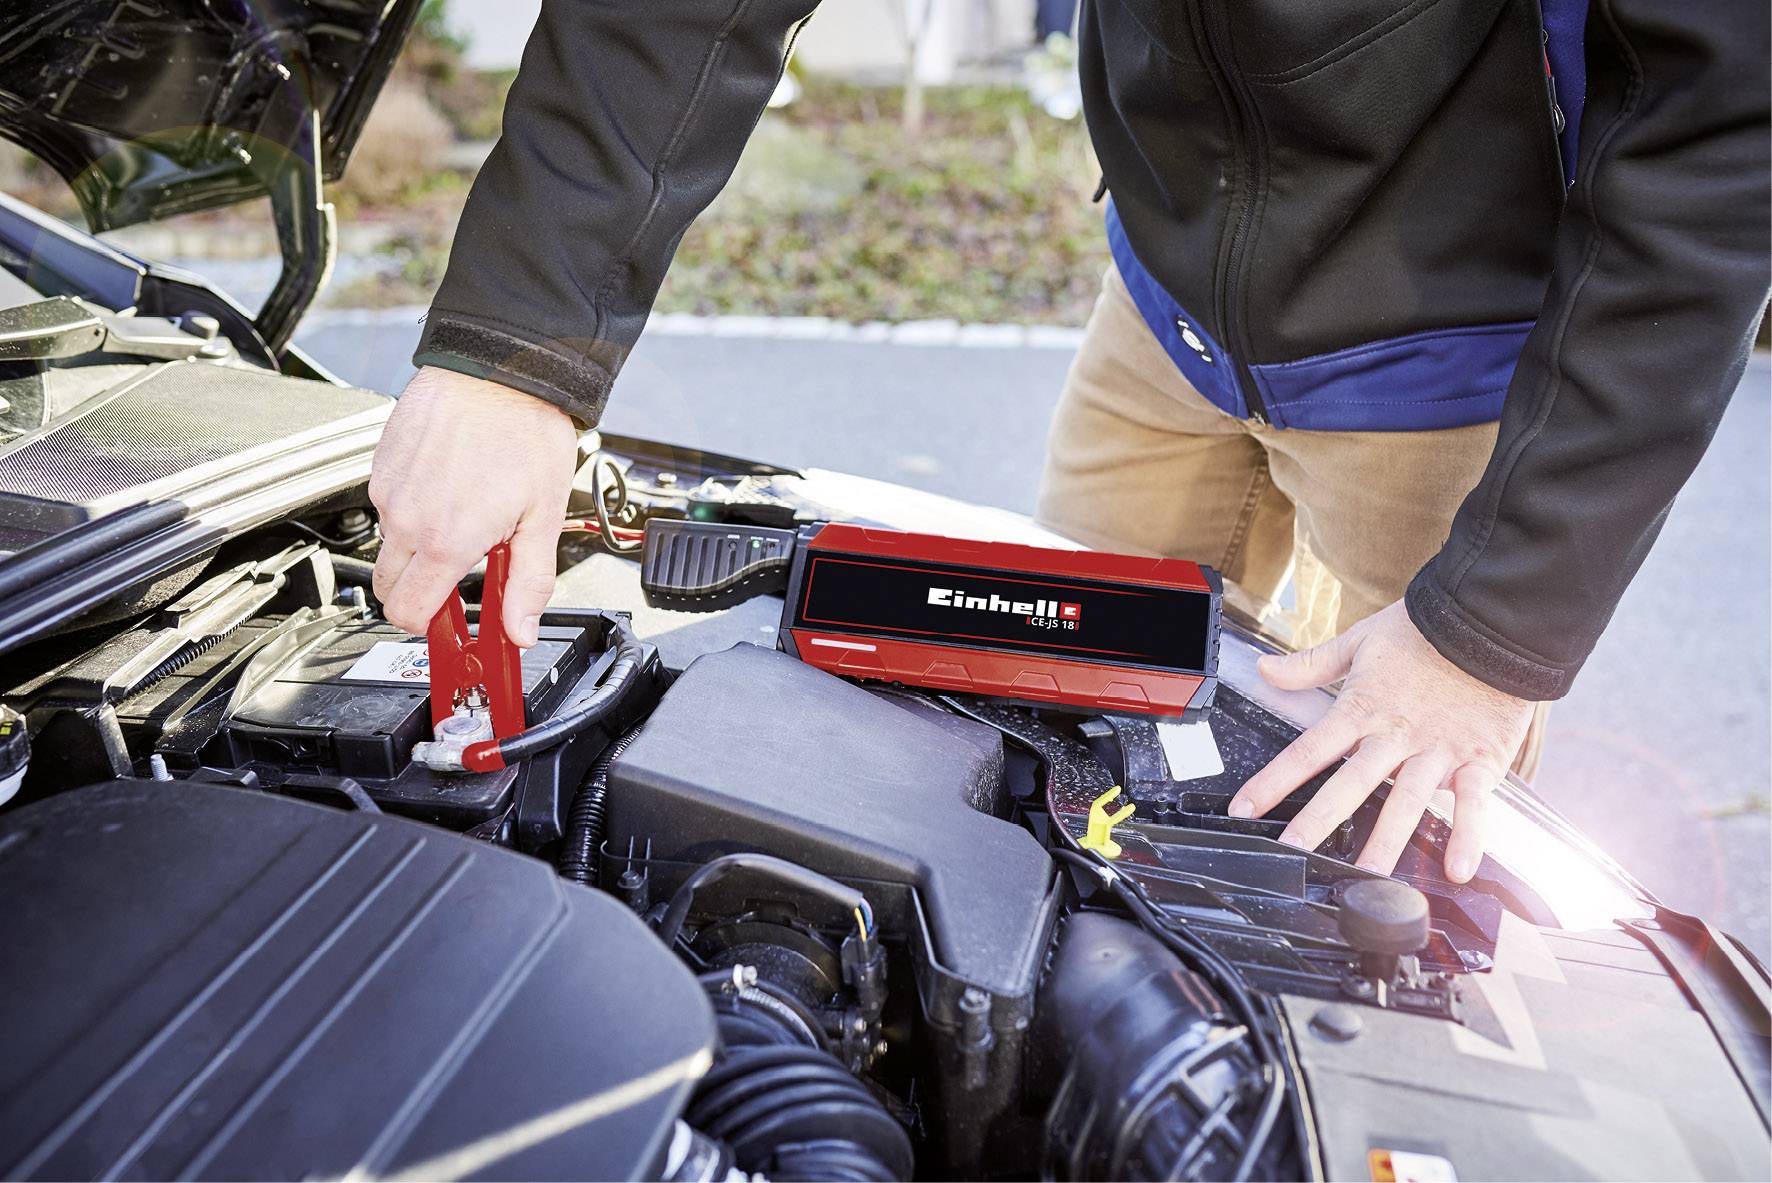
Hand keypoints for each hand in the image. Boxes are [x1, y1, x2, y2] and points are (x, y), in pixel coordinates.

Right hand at [369, 366, 578, 646]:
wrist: (497, 365)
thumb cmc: (524, 429)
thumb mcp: (544, 517)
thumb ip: (530, 581)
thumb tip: (521, 629)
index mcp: (445, 540)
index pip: (409, 613)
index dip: (430, 626)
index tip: (453, 623)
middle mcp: (406, 518)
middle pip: (389, 587)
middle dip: (421, 592)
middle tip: (462, 574)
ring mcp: (387, 489)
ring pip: (389, 544)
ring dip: (419, 545)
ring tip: (465, 515)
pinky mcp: (380, 463)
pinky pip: (387, 504)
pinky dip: (412, 508)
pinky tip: (449, 485)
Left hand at [1227, 600, 1533, 881]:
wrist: (1491, 619)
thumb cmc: (1425, 630)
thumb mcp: (1360, 640)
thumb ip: (1311, 664)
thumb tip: (1265, 670)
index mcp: (1362, 708)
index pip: (1308, 750)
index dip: (1273, 780)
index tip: (1244, 808)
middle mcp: (1395, 736)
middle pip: (1350, 784)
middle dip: (1318, 820)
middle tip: (1294, 852)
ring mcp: (1437, 751)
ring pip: (1407, 802)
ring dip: (1387, 841)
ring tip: (1367, 876)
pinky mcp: (1480, 758)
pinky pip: (1474, 803)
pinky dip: (1468, 836)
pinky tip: (1457, 870)